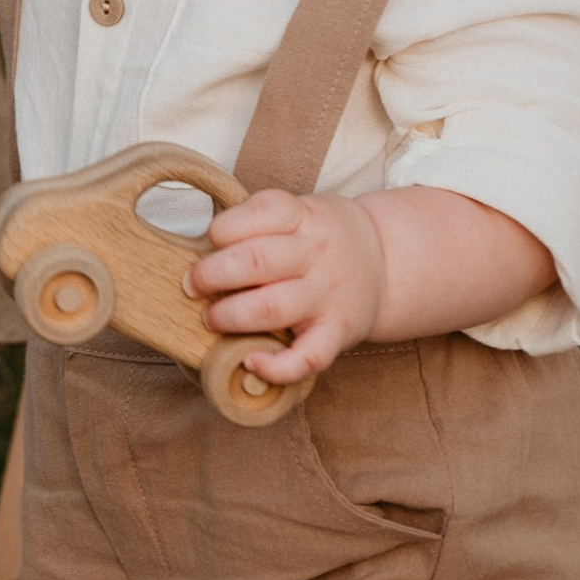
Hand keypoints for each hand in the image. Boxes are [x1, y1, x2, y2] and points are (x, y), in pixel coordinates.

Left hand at [189, 189, 383, 381]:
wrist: (386, 263)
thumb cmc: (322, 239)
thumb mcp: (299, 212)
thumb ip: (258, 225)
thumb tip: (200, 253)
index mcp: (304, 217)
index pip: (260, 213)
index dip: (224, 228)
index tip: (211, 240)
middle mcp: (317, 254)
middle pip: (255, 262)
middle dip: (211, 275)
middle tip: (193, 286)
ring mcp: (328, 295)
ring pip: (271, 308)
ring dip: (229, 316)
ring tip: (211, 319)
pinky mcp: (338, 333)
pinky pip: (308, 357)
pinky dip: (276, 366)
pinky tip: (250, 361)